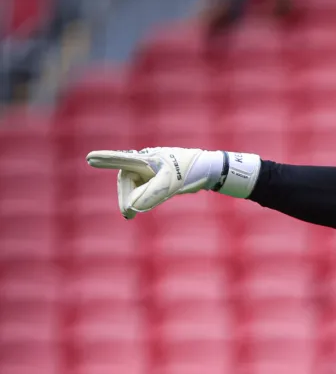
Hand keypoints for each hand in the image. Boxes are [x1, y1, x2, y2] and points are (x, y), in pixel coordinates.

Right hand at [85, 147, 259, 218]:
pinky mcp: (155, 177)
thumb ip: (151, 196)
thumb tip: (131, 208)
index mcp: (146, 159)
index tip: (90, 158)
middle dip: (126, 198)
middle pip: (126, 182)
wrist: (208, 170)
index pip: (122, 160)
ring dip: (135, 200)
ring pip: (134, 188)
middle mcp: (144, 162)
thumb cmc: (189, 171)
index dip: (106, 160)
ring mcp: (149, 170)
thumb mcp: (171, 185)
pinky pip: (143, 190)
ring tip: (133, 212)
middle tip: (128, 214)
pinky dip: (142, 200)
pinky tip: (137, 210)